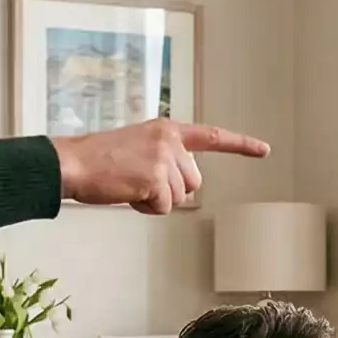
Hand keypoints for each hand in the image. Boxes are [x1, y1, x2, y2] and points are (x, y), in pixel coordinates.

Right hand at [54, 119, 269, 214]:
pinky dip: (145, 208)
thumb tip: (178, 187)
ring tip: (129, 185)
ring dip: (155, 200)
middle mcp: (170, 140)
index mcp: (167, 130)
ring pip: (178, 197)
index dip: (239, 145)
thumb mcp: (137, 147)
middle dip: (170, 190)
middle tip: (138, 182)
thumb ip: (164, 159)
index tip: (263, 149)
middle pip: (193, 182)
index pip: (211, 136)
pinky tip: (127, 193)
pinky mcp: (155, 178)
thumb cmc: (98, 160)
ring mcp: (164, 158)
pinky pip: (162, 207)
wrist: (73, 163)